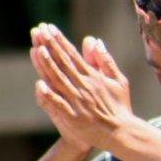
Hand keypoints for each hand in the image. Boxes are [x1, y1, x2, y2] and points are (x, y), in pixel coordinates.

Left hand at [30, 23, 133, 151]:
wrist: (121, 132)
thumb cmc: (119, 106)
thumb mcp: (118, 80)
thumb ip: (105, 60)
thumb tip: (95, 41)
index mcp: (93, 77)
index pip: (73, 55)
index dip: (60, 41)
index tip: (50, 28)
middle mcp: (84, 86)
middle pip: (64, 63)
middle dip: (51, 46)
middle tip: (40, 31)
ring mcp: (78, 101)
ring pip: (59, 79)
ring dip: (48, 64)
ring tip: (38, 48)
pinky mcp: (73, 117)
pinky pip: (59, 104)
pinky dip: (49, 94)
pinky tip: (40, 84)